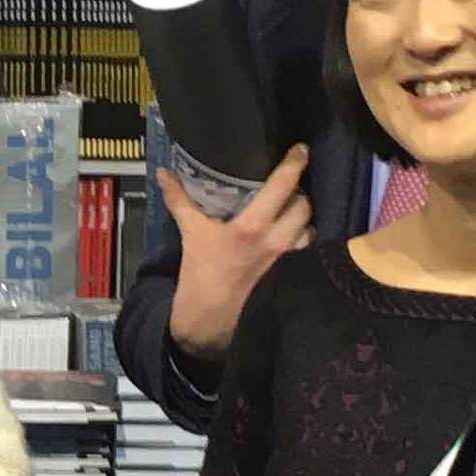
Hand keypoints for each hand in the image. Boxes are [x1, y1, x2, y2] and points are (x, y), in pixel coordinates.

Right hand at [161, 145, 313, 362]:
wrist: (207, 325)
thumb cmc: (198, 278)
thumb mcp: (190, 235)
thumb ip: (180, 201)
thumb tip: (163, 172)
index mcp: (249, 227)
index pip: (283, 186)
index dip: (295, 163)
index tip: (301, 149)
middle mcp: (277, 243)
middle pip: (304, 204)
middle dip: (299, 194)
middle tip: (290, 190)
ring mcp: (289, 263)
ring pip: (312, 228)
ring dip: (305, 220)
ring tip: (293, 217)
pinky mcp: (294, 281)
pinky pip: (311, 253)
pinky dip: (306, 244)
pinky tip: (296, 243)